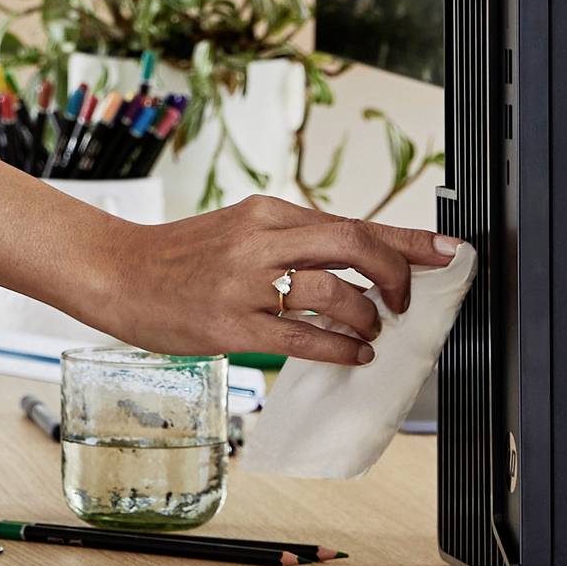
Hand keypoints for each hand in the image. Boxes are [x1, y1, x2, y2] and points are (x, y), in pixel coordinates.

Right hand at [76, 192, 460, 366]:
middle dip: (396, 275)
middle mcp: (261, 240)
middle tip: (404, 301)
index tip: (448, 250)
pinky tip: (352, 354)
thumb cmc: (181, 256)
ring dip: (366, 318)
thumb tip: (359, 260)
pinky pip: (302, 338)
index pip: (353, 221)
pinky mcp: (231, 325)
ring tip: (370, 332)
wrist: (118, 272)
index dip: (408, 239)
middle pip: (354, 245)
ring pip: (333, 294)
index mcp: (268, 212)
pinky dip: (338, 348)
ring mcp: (246, 283)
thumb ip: (294, 241)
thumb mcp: (240, 231)